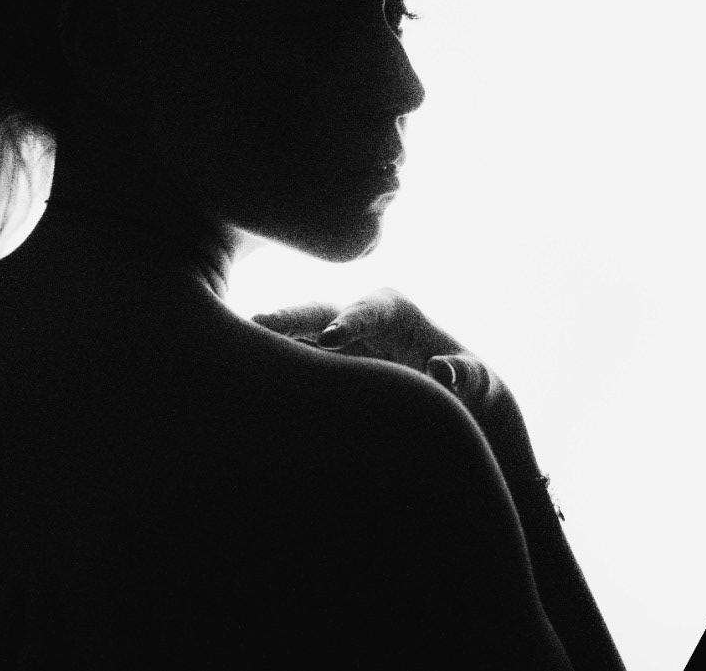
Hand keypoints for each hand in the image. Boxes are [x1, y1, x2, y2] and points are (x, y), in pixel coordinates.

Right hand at [251, 288, 501, 413]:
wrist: (452, 396)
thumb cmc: (467, 384)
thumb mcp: (476, 382)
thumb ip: (463, 374)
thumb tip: (441, 370)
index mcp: (395, 309)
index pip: (369, 310)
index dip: (351, 321)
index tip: (333, 338)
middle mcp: (358, 315)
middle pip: (319, 311)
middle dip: (290, 318)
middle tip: (259, 325)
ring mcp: (334, 337)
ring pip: (295, 334)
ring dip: (266, 339)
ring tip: (229, 344)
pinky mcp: (320, 359)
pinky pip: (290, 357)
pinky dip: (268, 360)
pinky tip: (236, 370)